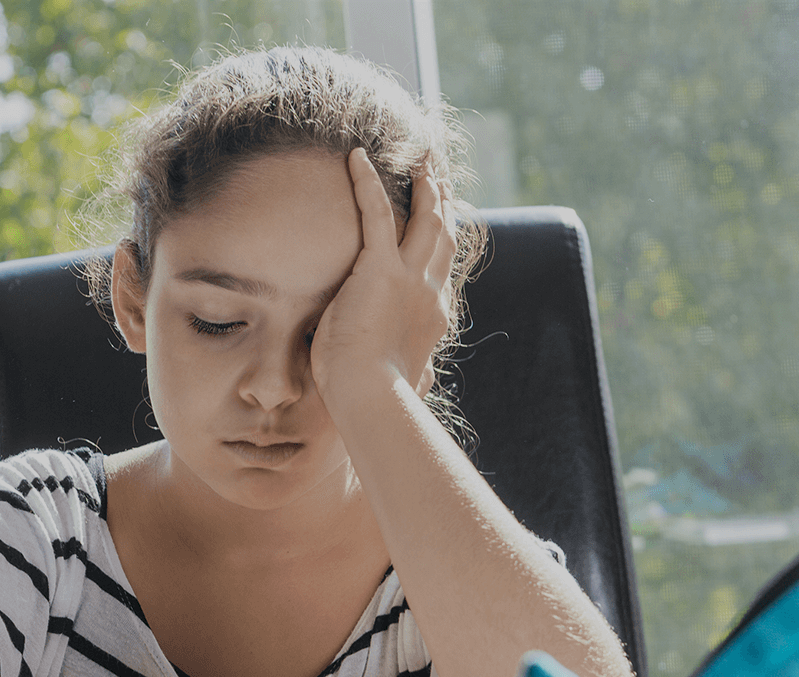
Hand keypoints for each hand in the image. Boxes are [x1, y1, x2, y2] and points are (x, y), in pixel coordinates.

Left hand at [309, 149, 456, 410]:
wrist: (371, 397)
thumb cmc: (379, 396)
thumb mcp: (410, 380)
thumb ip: (420, 374)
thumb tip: (428, 384)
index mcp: (434, 315)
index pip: (442, 267)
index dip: (444, 239)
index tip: (443, 219)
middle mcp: (431, 290)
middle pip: (443, 234)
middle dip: (442, 201)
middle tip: (437, 173)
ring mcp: (411, 277)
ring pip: (425, 217)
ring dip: (424, 185)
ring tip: (418, 158)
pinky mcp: (381, 269)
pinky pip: (377, 214)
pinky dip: (367, 183)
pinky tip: (355, 158)